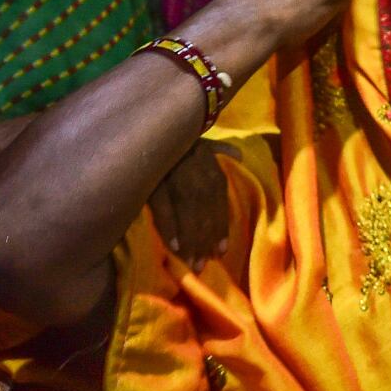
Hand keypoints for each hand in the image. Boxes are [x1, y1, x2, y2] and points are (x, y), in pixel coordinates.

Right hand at [148, 142, 237, 271]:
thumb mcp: (202, 139)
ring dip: (190, 244)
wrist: (152, 124)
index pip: (219, 208)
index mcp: (212, 174)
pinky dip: (170, 230)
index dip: (220, 231)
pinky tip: (175, 248)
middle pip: (204, 219)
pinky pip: (164, 212)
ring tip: (192, 264)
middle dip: (204, 244)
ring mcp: (176, 185)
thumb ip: (221, 150)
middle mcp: (199, 182)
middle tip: (203, 266)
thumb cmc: (179, 135)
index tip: (221, 252)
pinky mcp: (153, 187)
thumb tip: (238, 153)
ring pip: (187, 220)